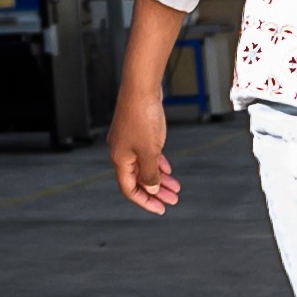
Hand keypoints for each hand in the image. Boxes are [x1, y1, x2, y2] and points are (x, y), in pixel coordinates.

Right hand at [107, 93, 179, 215]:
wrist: (141, 88)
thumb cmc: (142, 117)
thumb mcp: (150, 152)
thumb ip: (150, 174)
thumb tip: (151, 189)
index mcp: (120, 160)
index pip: (130, 189)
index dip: (145, 202)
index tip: (161, 208)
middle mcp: (121, 153)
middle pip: (138, 180)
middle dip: (156, 192)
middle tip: (173, 200)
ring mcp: (129, 142)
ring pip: (144, 167)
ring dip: (160, 179)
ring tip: (175, 187)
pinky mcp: (137, 133)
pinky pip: (146, 154)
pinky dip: (157, 163)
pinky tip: (168, 169)